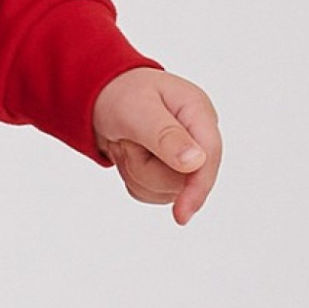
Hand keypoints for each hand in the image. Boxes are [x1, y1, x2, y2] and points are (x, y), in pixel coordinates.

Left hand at [90, 69, 221, 224]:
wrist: (98, 97)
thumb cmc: (120, 93)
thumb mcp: (138, 109)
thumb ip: (166, 135)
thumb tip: (196, 162)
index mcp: (198, 112)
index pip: (210, 156)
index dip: (198, 187)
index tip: (182, 214)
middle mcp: (196, 137)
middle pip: (184, 181)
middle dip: (146, 168)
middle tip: (127, 141)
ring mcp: (184, 157)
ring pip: (166, 192)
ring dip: (136, 172)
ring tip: (127, 144)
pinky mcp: (169, 171)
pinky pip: (152, 193)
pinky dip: (133, 178)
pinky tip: (129, 154)